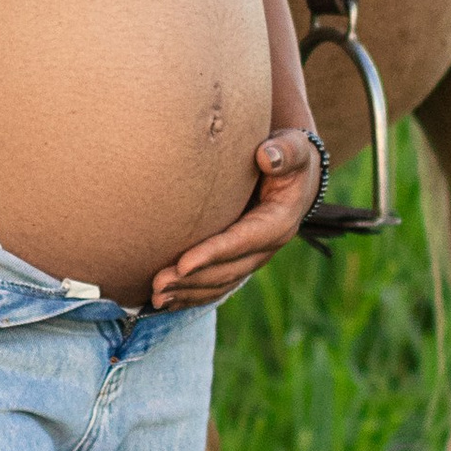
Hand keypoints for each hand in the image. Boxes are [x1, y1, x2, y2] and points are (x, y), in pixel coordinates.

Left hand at [148, 130, 320, 310]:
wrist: (294, 174)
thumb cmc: (288, 156)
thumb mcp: (293, 149)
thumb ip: (285, 152)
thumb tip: (266, 156)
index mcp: (278, 222)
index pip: (242, 241)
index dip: (212, 254)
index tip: (182, 264)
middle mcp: (266, 246)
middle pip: (227, 270)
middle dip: (192, 280)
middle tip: (157, 284)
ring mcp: (253, 257)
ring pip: (220, 283)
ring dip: (188, 293)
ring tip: (156, 298)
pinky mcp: (240, 260)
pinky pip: (216, 284)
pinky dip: (192, 294)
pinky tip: (167, 301)